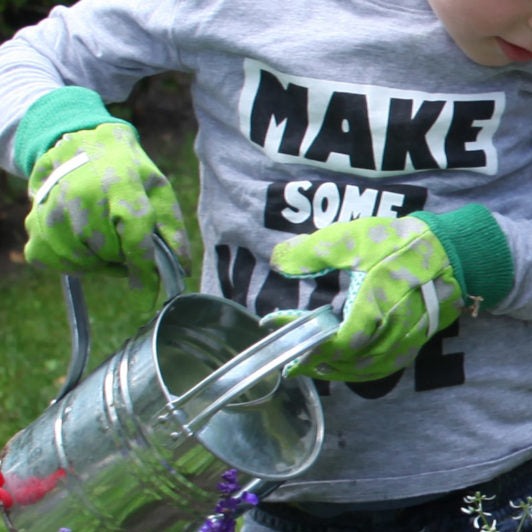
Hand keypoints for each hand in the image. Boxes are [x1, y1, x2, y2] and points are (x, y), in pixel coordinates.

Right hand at [24, 123, 189, 308]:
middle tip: (126, 242)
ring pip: (83, 263)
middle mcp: (82, 196)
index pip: (134, 239)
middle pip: (109, 254)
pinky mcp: (33, 222)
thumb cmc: (128, 170)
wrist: (82, 143)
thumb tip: (184, 270)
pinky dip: (74, 261)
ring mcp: (52, 209)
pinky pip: (56, 262)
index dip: (144, 272)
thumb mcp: (158, 189)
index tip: (150, 297)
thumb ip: (173, 230)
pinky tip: (83, 242)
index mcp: (121, 184)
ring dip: (100, 262)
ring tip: (106, 239)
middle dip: (124, 258)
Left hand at [263, 205, 512, 381]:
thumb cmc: (400, 245)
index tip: (289, 350)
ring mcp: (405, 342)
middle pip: (349, 364)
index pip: (335, 344)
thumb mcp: (352, 239)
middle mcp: (389, 334)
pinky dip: (361, 371)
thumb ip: (311, 252)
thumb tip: (276, 262)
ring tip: (315, 366)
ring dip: (338, 372)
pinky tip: (349, 363)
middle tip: (294, 362)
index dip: (309, 349)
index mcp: (371, 311)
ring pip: (366, 370)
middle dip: (318, 365)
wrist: (452, 252)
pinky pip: (383, 367)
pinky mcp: (414, 342)